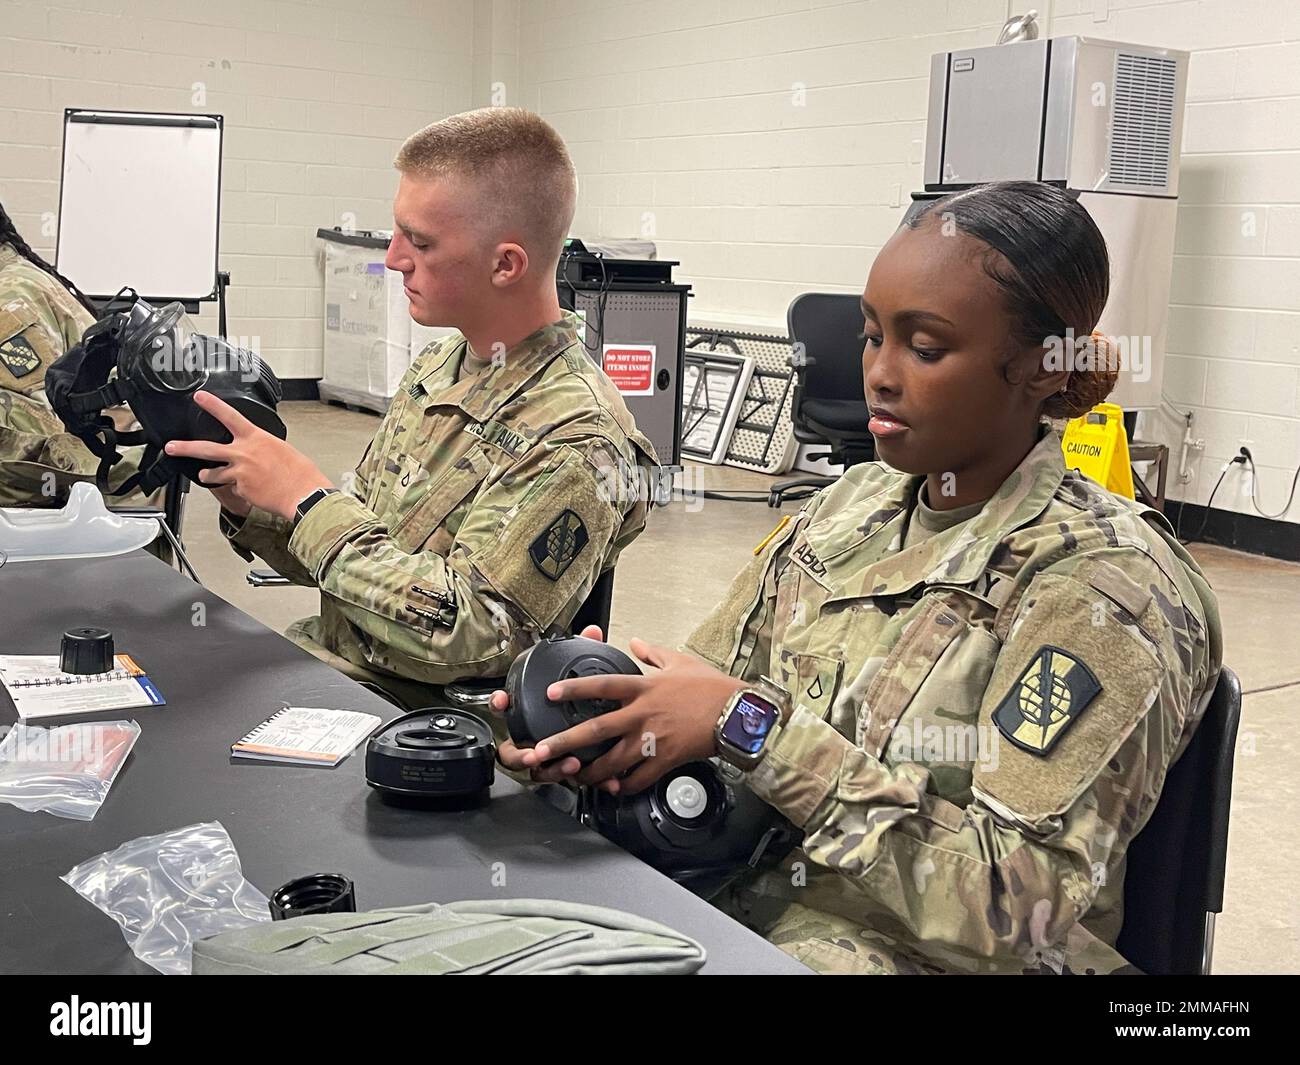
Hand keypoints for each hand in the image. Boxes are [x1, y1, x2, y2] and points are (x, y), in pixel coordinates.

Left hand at [164, 391, 331, 520]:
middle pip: (206, 448)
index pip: (230, 416)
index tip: (200, 397)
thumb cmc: (299, 473)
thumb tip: (256, 451)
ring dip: (208, 475)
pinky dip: (240, 489)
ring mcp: (240, 472)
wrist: (303, 494)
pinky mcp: (240, 489)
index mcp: (256, 438)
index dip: (213, 405)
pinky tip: (253, 490)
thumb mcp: (281, 450)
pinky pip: (233, 488)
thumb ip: (262, 447)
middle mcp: (244, 453)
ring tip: (204, 475)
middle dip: (185, 447)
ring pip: (213, 473)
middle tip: (171, 446)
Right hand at [490, 624, 603, 780]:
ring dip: (552, 770)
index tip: (502, 699)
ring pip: (538, 772)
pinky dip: (580, 779)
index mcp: (527, 714)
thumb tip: (593, 632)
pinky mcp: (562, 771)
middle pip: (512, 752)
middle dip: (520, 754)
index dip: (499, 703)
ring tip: (570, 765)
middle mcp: (530, 737)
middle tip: (534, 753)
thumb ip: (584, 653)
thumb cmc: (576, 701)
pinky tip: (596, 779)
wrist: (601, 729)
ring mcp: (544, 757)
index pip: (505, 708)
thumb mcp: (581, 676)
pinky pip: (565, 780)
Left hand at [492, 629, 743, 795]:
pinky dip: (623, 785)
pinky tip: (612, 788)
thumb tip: (635, 643)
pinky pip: (639, 778)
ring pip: (613, 761)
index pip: (602, 686)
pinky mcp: (666, 760)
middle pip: (597, 730)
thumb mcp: (679, 661)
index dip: (575, 688)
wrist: (737, 714)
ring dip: (590, 771)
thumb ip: (652, 654)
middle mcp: (643, 715)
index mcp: (644, 688)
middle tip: (542, 750)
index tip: (552, 693)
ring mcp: (653, 740)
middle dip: (566, 741)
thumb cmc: (710, 687)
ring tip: (572, 777)